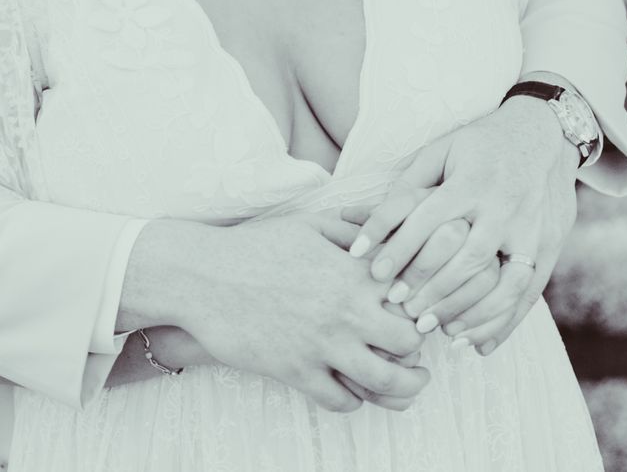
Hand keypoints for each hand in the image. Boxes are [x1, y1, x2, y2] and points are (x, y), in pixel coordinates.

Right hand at [133, 213, 429, 412]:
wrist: (203, 276)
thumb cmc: (255, 246)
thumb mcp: (307, 224)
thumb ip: (351, 228)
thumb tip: (382, 232)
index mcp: (352, 272)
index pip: (414, 297)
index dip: (423, 308)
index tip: (418, 314)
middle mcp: (344, 310)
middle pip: (409, 344)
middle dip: (418, 352)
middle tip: (414, 356)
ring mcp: (322, 344)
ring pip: (385, 382)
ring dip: (401, 388)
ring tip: (404, 385)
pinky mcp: (296, 371)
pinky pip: (342, 400)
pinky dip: (353, 399)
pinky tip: (350, 387)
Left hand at [342, 100, 577, 354]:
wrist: (544, 135)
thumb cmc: (479, 144)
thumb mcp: (442, 151)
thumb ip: (408, 183)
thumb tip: (362, 214)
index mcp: (472, 181)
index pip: (428, 218)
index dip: (397, 246)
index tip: (370, 271)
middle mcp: (503, 208)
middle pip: (465, 256)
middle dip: (429, 286)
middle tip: (396, 306)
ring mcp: (530, 231)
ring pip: (500, 282)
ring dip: (465, 311)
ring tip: (430, 329)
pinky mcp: (548, 248)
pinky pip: (528, 294)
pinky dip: (503, 323)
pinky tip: (476, 345)